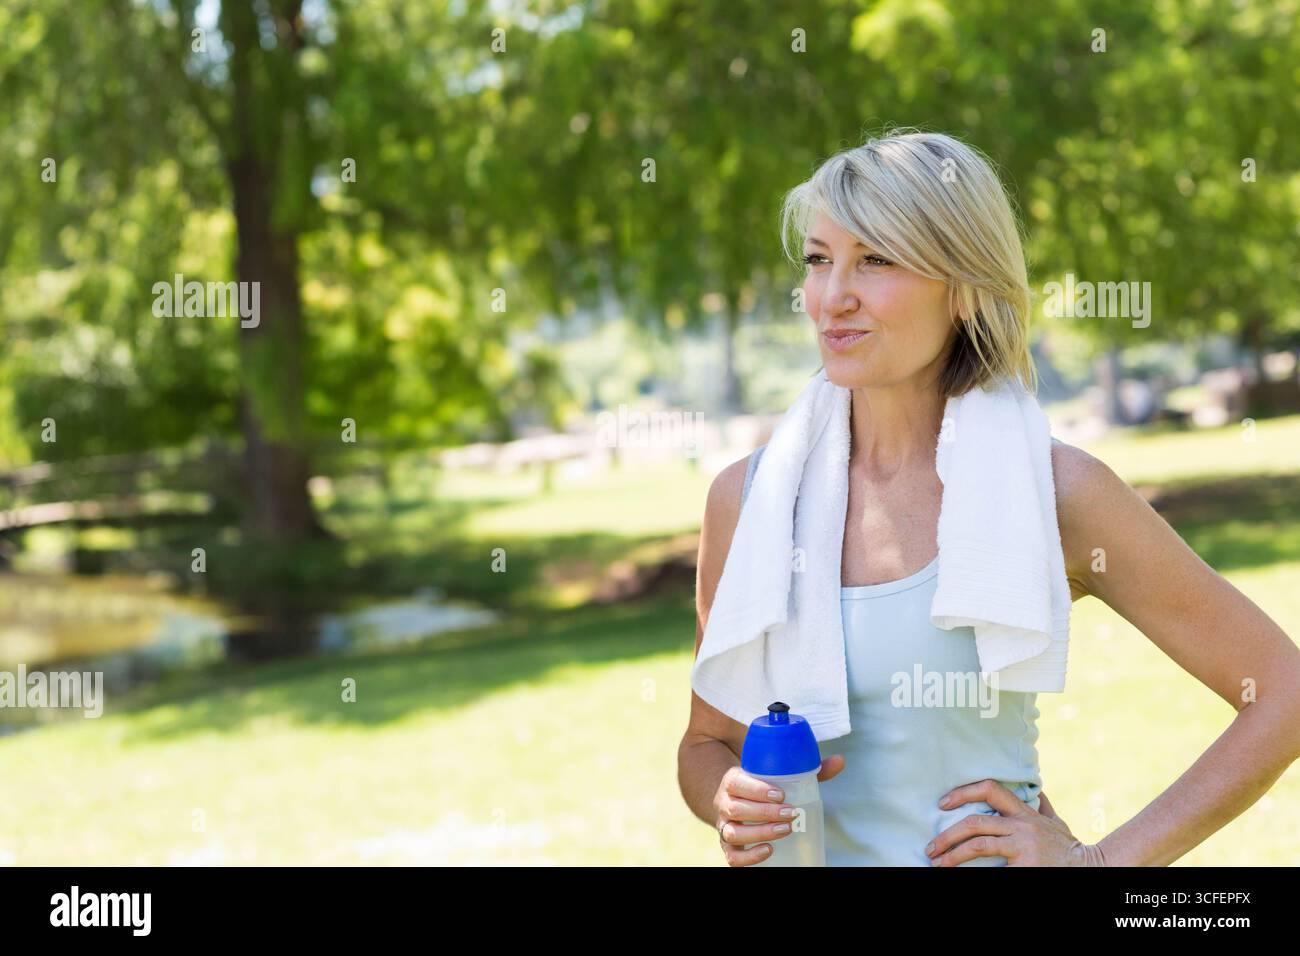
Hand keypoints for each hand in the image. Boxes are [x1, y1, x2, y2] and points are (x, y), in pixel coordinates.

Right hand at [714, 755, 844, 865]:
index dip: (756, 790)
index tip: (781, 794)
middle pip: (736, 809)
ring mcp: (724, 826)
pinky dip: (748, 857)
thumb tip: (840, 761)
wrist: (736, 801)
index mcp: (733, 781)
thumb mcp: (778, 775)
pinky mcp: (728, 845)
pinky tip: (768, 851)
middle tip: (791, 814)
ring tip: (785, 830)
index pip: (736, 783)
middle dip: (765, 813)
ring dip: (760, 833)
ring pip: (732, 833)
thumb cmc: (763, 787)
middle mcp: (723, 803)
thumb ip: (808, 769)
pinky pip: (732, 856)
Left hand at [924, 780, 1106, 866]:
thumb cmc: (1069, 848)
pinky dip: (976, 873)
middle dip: (947, 836)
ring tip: (937, 864)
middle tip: (931, 848)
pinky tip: (961, 877)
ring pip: (978, 845)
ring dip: (952, 856)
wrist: (1094, 867)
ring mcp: (1023, 846)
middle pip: (974, 822)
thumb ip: (1042, 806)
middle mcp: (1022, 825)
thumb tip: (1037, 789)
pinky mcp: (1025, 866)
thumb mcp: (1056, 822)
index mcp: (1024, 813)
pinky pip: (993, 870)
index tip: (942, 803)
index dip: (962, 792)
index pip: (989, 789)